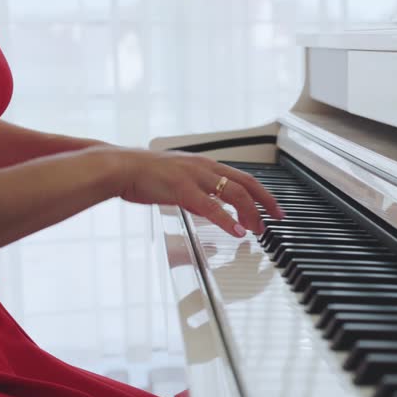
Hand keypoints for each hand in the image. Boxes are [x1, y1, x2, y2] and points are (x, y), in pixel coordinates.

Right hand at [109, 148, 283, 236]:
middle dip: (266, 202)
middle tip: (277, 218)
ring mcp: (194, 176)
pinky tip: (237, 231)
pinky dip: (227, 219)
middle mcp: (204, 167)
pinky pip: (210, 205)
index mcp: (205, 164)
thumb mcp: (178, 181)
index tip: (274, 207)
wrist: (119, 166)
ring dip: (251, 212)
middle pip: (247, 183)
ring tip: (258, 229)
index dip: (262, 193)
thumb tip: (210, 208)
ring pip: (234, 192)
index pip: (243, 177)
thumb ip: (197, 193)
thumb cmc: (143, 174)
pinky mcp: (181, 188)